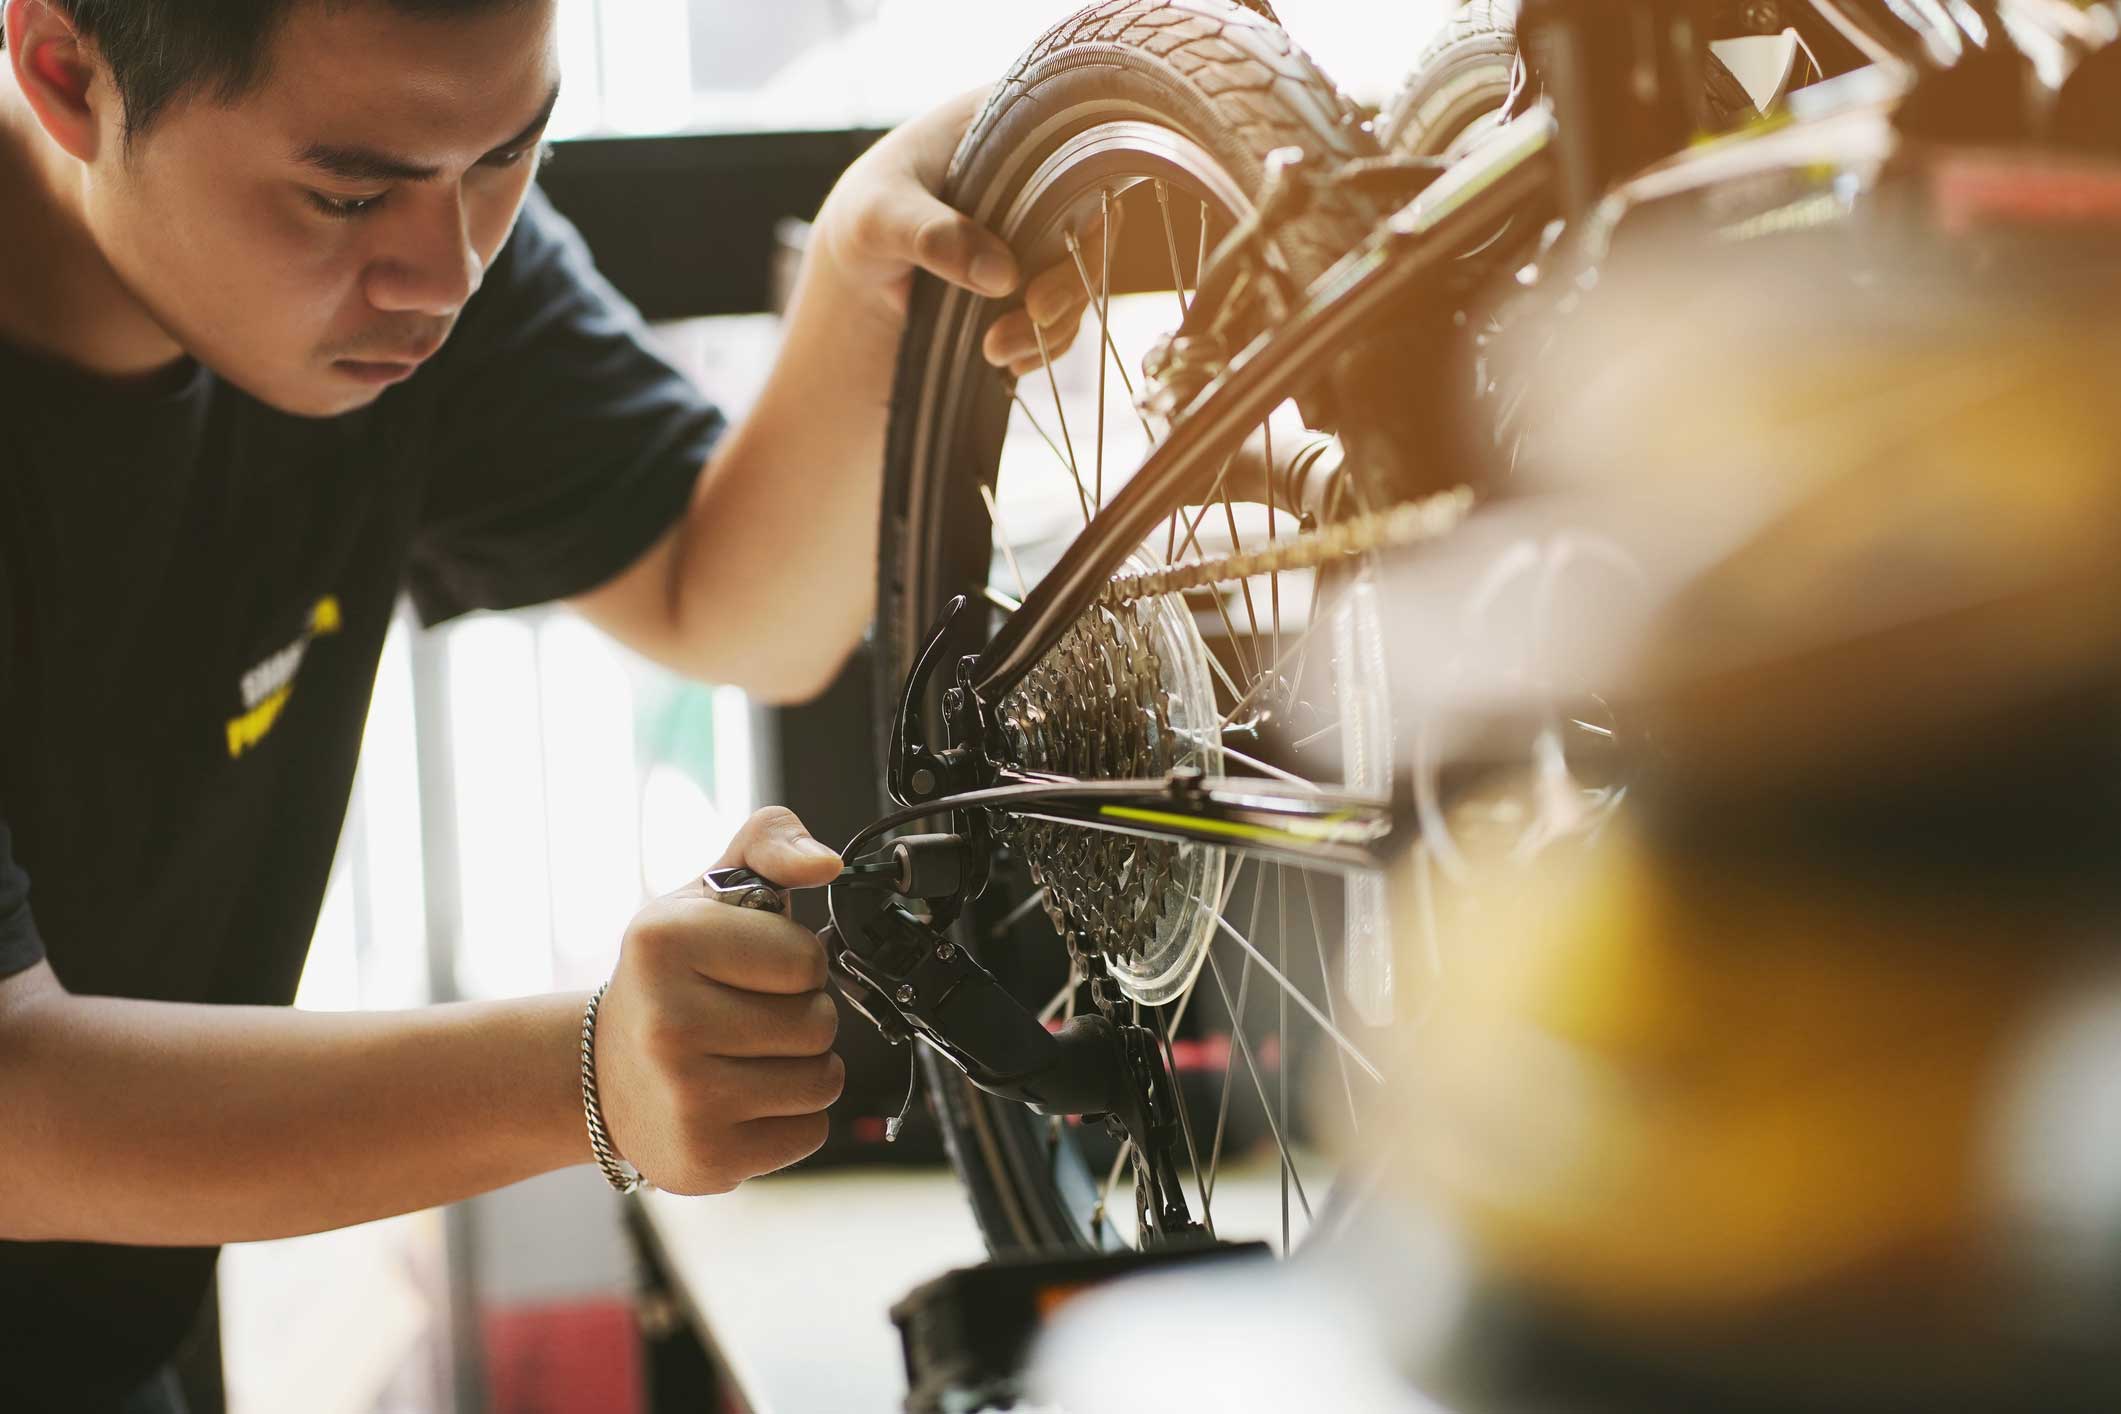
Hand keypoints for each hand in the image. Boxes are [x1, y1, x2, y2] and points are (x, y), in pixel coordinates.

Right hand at [592, 807, 846, 1194]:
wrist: (600, 1073)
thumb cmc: (671, 976)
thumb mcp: (708, 892)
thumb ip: (772, 844)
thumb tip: (827, 862)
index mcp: (664, 942)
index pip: (807, 958)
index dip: (793, 961)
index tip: (748, 966)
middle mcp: (667, 1023)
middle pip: (819, 1023)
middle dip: (799, 1015)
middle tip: (745, 1014)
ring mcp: (685, 1099)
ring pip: (823, 1080)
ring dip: (801, 1067)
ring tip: (745, 1057)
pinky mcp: (706, 1158)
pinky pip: (810, 1131)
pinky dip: (788, 1118)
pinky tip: (739, 1101)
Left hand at [813, 88, 1108, 376]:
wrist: (854, 270)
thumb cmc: (861, 219)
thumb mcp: (878, 217)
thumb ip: (930, 235)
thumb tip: (1002, 276)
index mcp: (1007, 127)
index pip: (1076, 150)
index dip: (1086, 200)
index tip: (1060, 251)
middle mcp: (1038, 177)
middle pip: (1092, 224)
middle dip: (1070, 279)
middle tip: (1035, 314)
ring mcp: (1041, 233)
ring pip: (1081, 277)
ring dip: (1054, 322)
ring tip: (997, 351)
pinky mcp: (1035, 281)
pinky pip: (1062, 314)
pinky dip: (1045, 343)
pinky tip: (1011, 361)